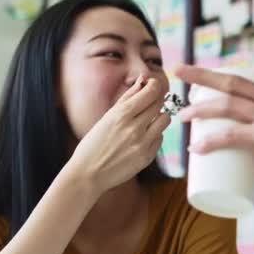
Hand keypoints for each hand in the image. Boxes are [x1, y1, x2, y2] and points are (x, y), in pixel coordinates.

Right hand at [68, 76, 170, 192]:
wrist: (88, 174)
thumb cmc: (94, 143)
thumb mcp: (107, 117)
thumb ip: (127, 97)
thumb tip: (143, 79)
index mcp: (121, 115)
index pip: (151, 92)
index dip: (155, 85)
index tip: (152, 85)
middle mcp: (134, 128)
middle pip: (159, 104)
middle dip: (155, 100)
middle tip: (147, 104)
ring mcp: (142, 144)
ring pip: (165, 120)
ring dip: (158, 117)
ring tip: (146, 121)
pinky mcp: (148, 157)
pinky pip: (160, 138)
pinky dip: (154, 135)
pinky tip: (141, 138)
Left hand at [175, 59, 253, 204]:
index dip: (249, 67)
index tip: (229, 74)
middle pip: (236, 80)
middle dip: (204, 74)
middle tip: (179, 70)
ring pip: (229, 104)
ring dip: (200, 107)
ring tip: (182, 113)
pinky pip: (233, 134)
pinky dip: (211, 141)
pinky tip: (196, 148)